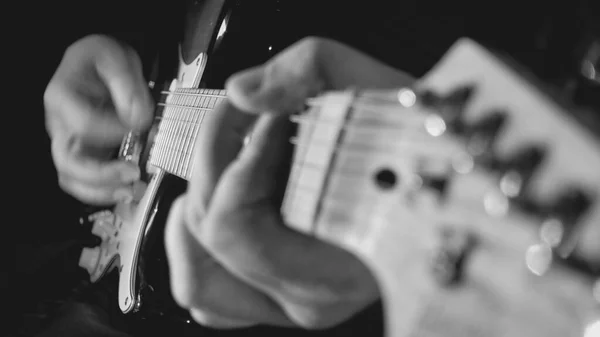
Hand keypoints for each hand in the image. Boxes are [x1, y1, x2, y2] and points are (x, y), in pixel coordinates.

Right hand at [44, 34, 152, 204]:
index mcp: (62, 96)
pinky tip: (126, 191)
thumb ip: (127, 85)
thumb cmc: (102, 60)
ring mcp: (70, 142)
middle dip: (101, 174)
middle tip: (132, 173)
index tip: (139, 125)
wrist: (100, 64)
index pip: (83, 124)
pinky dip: (104, 191)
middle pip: (68, 161)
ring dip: (101, 190)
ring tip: (130, 191)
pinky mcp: (85, 153)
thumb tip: (138, 117)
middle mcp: (60, 124)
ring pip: (72, 178)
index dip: (113, 130)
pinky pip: (85, 182)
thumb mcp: (115, 58)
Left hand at [164, 37, 414, 328]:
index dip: (237, 156)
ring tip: (221, 170)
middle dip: (215, 166)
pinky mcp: (285, 297)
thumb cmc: (418, 143)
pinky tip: (218, 210)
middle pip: (211, 241)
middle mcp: (311, 295)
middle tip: (242, 123)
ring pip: (199, 283)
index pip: (235, 224)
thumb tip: (246, 93)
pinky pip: (214, 298)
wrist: (442, 175)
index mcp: (333, 260)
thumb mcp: (372, 85)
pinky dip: (201, 253)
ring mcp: (295, 302)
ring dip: (196, 218)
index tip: (264, 115)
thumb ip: (305, 71)